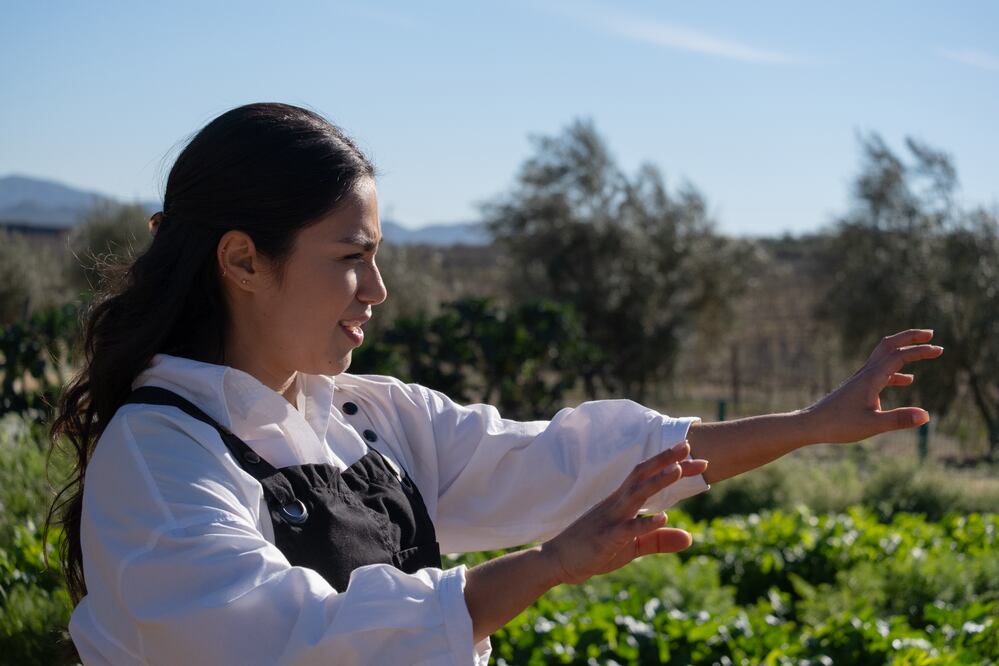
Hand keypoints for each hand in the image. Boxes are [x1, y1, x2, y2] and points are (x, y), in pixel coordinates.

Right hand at [539, 441, 708, 585]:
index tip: (697, 459)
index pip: (649, 478)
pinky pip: (627, 529)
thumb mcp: (633, 546)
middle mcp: (616, 504)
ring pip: (636, 495)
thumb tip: (690, 538)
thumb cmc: (594, 549)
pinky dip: (645, 523)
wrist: (558, 561)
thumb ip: (659, 540)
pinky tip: (664, 517)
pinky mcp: (606, 539)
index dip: (672, 467)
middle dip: (665, 460)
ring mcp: (610, 519)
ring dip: (657, 481)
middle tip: (688, 444)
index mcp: (622, 502)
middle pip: (642, 476)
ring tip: (678, 470)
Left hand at [803, 329, 943, 443]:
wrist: (811, 424)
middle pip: (889, 345)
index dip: (919, 351)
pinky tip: (908, 380)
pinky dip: (897, 372)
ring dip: (904, 351)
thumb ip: (899, 420)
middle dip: (909, 337)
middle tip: (930, 334)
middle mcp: (866, 373)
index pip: (899, 356)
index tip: (939, 350)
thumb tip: (926, 416)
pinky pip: (881, 373)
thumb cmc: (838, 425)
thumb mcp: (872, 425)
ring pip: (884, 356)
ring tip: (923, 351)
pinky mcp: (858, 388)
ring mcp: (861, 379)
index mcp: (871, 378)